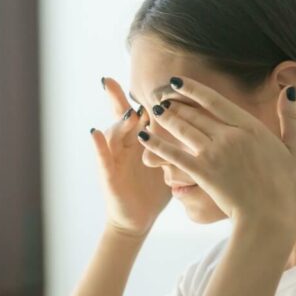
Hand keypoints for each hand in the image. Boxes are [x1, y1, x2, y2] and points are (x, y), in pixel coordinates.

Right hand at [91, 78, 170, 237]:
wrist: (138, 219)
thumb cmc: (153, 190)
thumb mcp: (168, 161)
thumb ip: (176, 141)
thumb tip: (202, 122)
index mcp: (140, 140)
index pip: (142, 112)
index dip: (145, 95)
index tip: (144, 77)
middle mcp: (124, 145)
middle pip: (122, 116)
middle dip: (118, 97)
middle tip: (118, 80)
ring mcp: (114, 159)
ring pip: (113, 133)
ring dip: (120, 121)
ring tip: (129, 111)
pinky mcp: (108, 176)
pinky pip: (102, 158)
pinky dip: (98, 145)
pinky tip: (94, 132)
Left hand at [139, 77, 295, 233]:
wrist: (268, 217)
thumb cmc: (284, 188)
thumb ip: (290, 120)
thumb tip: (290, 92)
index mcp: (250, 127)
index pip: (215, 100)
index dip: (192, 89)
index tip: (177, 82)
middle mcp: (230, 135)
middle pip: (195, 113)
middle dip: (174, 103)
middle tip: (159, 96)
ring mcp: (214, 154)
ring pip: (183, 129)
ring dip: (166, 118)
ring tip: (154, 110)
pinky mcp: (202, 173)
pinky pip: (174, 154)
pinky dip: (157, 144)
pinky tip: (143, 136)